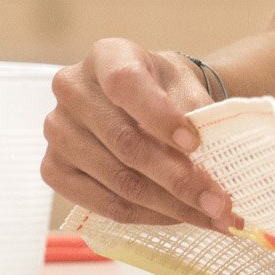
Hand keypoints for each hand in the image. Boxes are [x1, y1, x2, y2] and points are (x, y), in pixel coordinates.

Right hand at [41, 38, 237, 231]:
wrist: (144, 102)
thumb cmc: (166, 90)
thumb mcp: (186, 87)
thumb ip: (198, 114)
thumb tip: (216, 157)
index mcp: (106, 56)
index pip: (126, 84)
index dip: (161, 117)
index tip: (196, 144)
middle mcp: (72, 90)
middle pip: (125, 143)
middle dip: (180, 179)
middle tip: (220, 204)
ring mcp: (57, 132)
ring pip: (118, 181)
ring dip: (171, 205)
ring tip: (212, 218)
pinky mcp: (53, 170)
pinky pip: (104, 204)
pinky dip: (147, 216)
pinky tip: (178, 217)